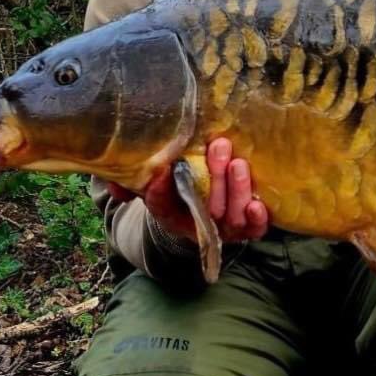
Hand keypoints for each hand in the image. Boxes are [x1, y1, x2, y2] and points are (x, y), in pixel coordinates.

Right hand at [105, 137, 269, 242]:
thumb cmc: (179, 184)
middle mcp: (199, 223)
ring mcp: (226, 226)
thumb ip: (131, 182)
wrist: (206, 197)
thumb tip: (119, 188)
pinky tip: (257, 204)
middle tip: (218, 146)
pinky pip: (254, 229)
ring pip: (232, 218)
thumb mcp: (154, 181)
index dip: (160, 194)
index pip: (162, 207)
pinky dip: (257, 219)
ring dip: (236, 190)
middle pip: (206, 209)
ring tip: (238, 163)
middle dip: (214, 179)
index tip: (162, 173)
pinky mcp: (249, 225)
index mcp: (171, 213)